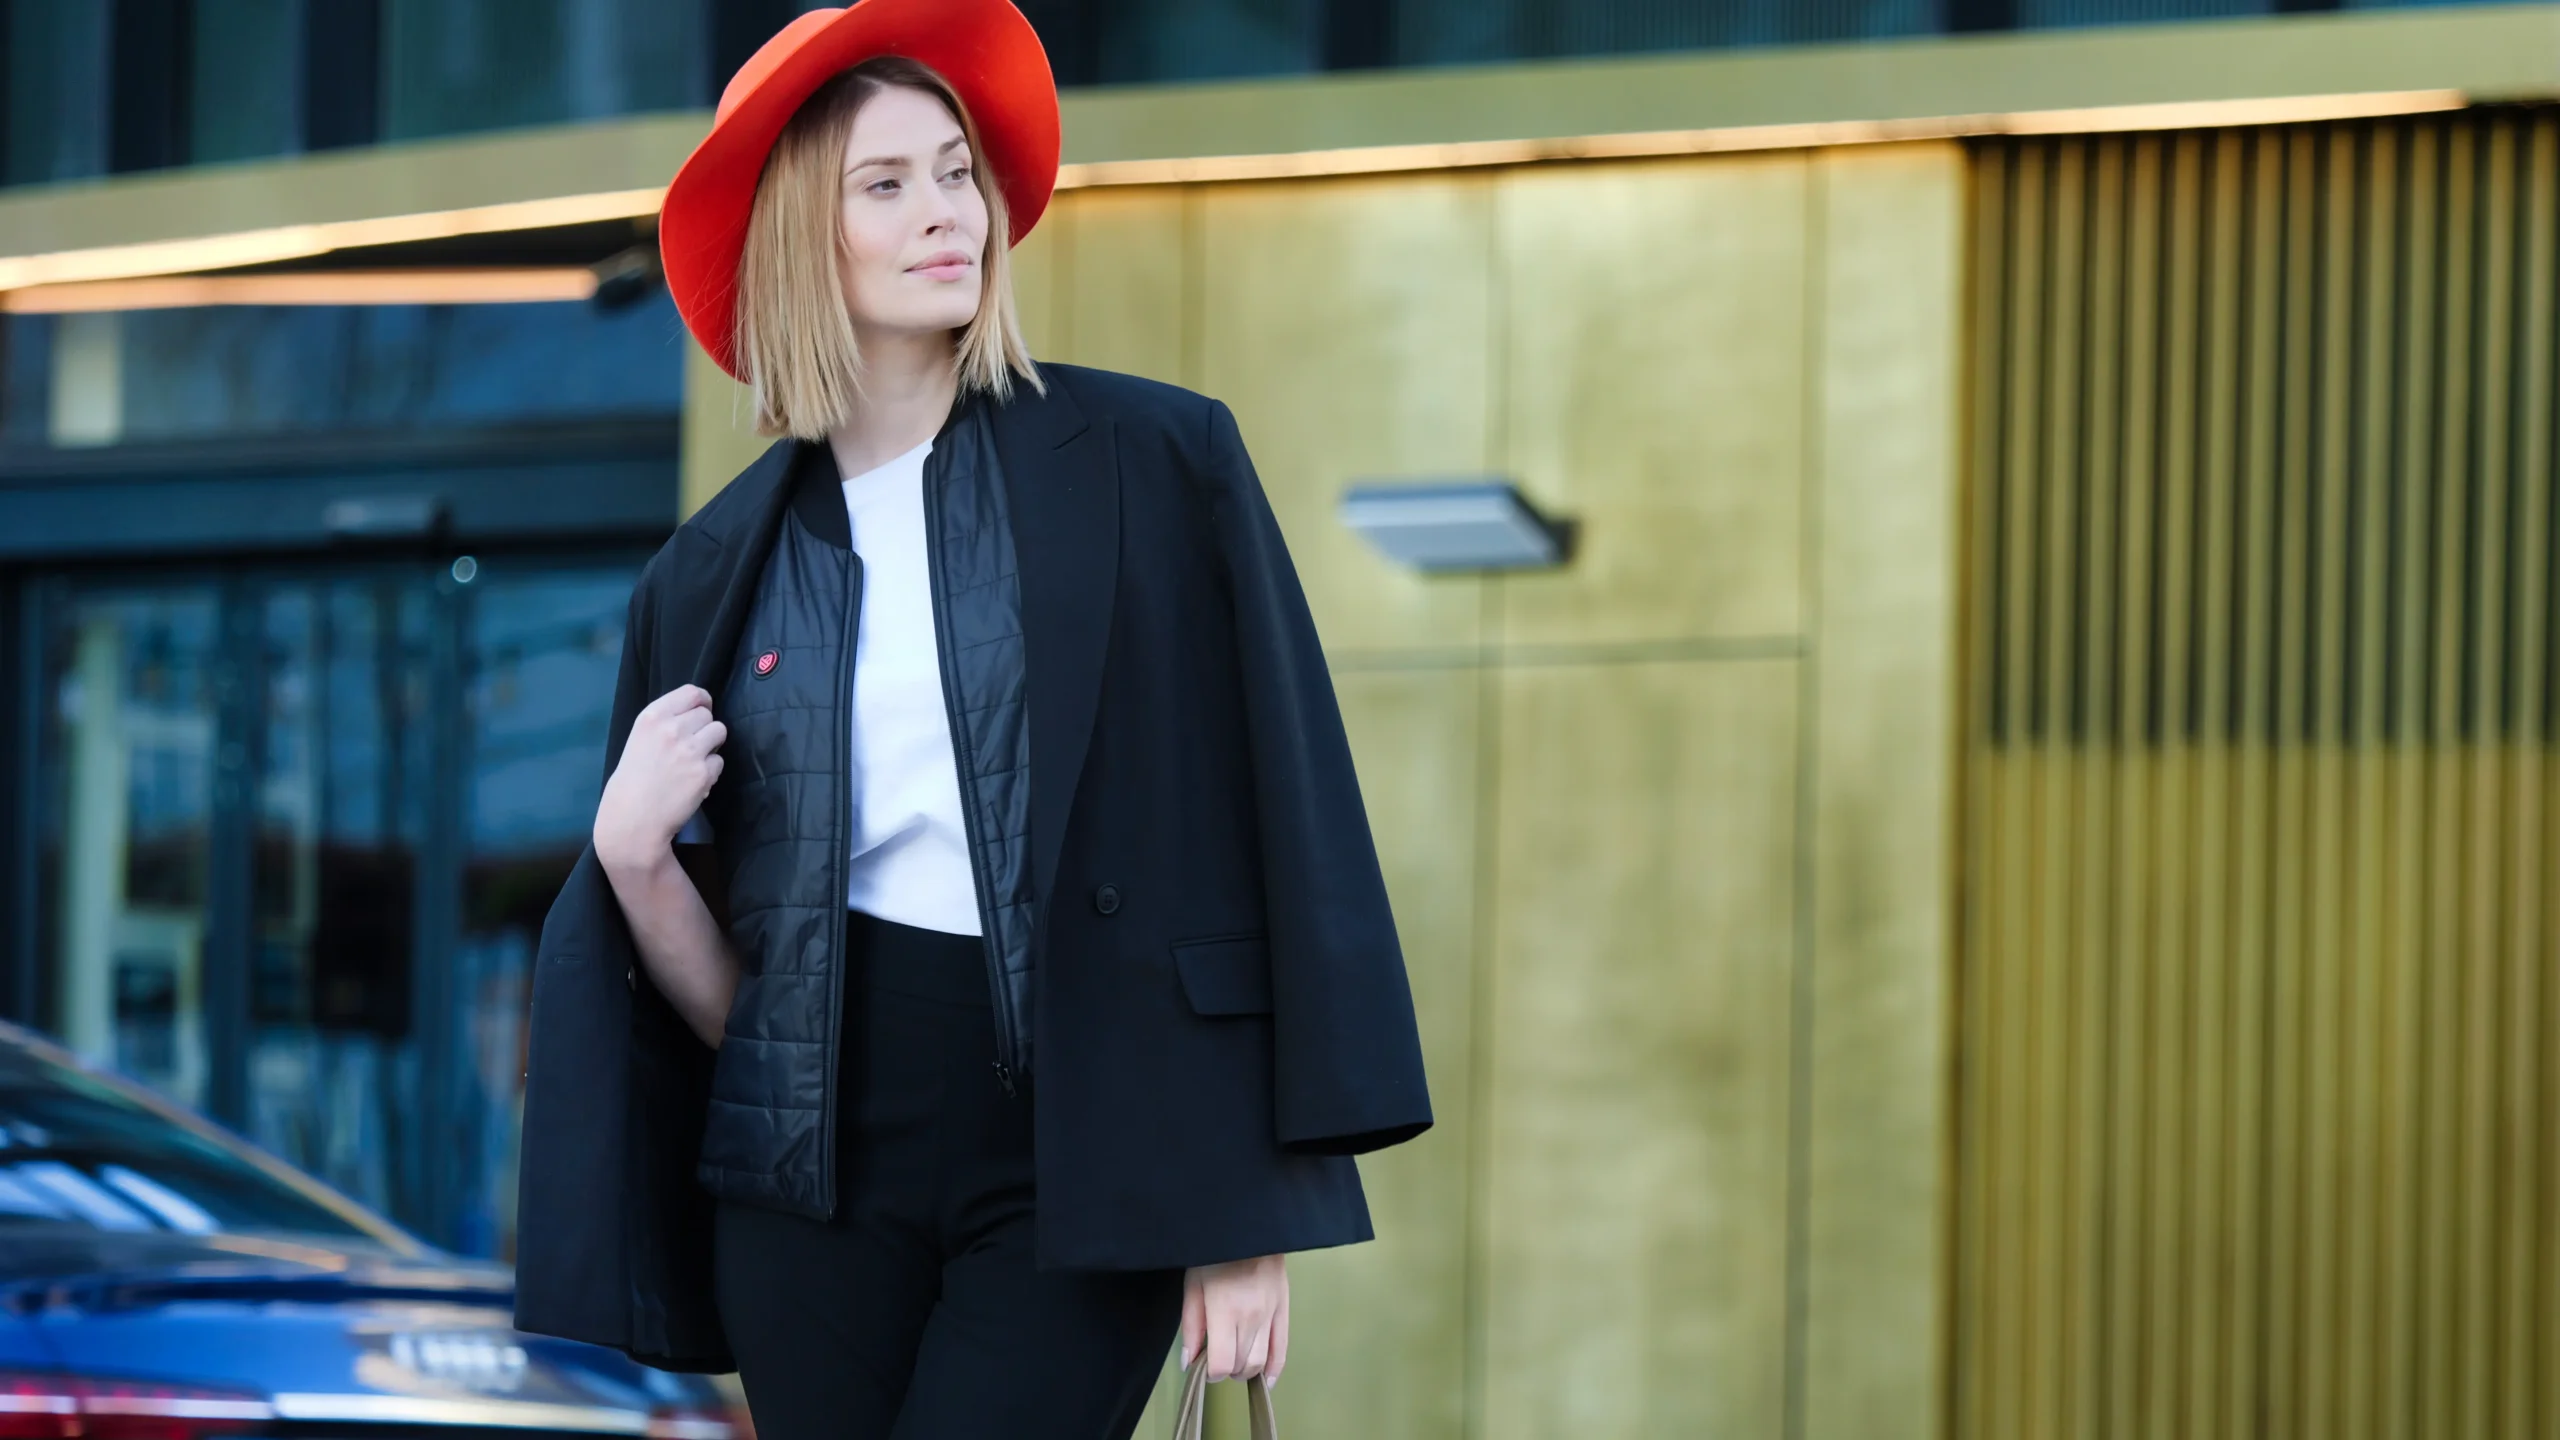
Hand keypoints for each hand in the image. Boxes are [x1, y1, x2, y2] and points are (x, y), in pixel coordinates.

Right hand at [595, 685, 724, 871]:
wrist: (632, 820)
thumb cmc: (632, 782)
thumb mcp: (639, 740)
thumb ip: (664, 723)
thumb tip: (696, 711)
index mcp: (652, 717)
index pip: (692, 692)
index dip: (702, 701)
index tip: (702, 710)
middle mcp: (672, 729)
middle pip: (707, 714)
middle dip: (704, 728)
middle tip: (691, 747)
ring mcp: (690, 750)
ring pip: (719, 731)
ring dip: (712, 746)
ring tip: (694, 762)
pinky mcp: (703, 772)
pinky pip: (719, 762)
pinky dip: (710, 772)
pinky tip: (692, 782)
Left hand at [1180, 1254, 1287, 1386]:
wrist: (1250, 1228)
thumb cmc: (1214, 1254)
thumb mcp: (1193, 1285)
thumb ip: (1191, 1326)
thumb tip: (1189, 1361)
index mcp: (1225, 1311)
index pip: (1223, 1364)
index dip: (1210, 1373)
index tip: (1203, 1366)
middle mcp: (1251, 1318)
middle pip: (1242, 1365)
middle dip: (1227, 1371)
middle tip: (1217, 1359)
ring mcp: (1271, 1315)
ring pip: (1261, 1362)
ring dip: (1246, 1370)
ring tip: (1235, 1363)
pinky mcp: (1284, 1310)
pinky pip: (1282, 1350)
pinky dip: (1273, 1369)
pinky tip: (1265, 1378)